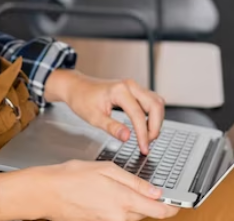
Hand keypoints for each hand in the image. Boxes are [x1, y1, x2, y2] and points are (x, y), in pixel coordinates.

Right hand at [0, 162, 178, 220]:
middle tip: (140, 188)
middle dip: (147, 203)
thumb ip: (135, 183)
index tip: (177, 204)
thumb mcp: (107, 170)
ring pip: (131, 218)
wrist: (47, 193)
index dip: (172, 208)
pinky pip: (117, 220)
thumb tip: (156, 192)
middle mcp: (119, 218)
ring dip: (132, 207)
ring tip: (115, 190)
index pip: (159, 211)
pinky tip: (105, 198)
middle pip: (145, 214)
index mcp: (124, 201)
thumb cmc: (72, 177)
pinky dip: (118, 211)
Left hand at [46, 70, 165, 154]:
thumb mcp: (93, 117)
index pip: (138, 115)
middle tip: (147, 144)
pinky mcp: (135, 91)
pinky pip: (152, 101)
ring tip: (147, 137)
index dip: (143, 134)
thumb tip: (127, 138)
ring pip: (157, 102)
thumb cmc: (82, 99)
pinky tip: (146, 127)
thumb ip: (111, 127)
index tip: (143, 148)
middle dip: (155, 127)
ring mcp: (134, 87)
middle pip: (155, 105)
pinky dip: (153, 115)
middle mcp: (130, 85)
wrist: (77, 87)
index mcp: (119, 91)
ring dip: (156, 121)